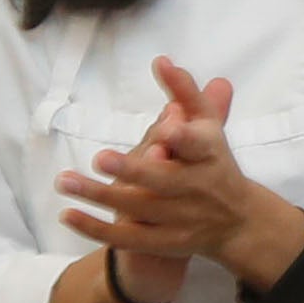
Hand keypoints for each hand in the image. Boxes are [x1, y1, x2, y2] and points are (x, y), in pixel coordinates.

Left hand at [55, 57, 303, 295]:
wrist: (238, 222)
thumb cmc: (214, 162)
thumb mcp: (209, 126)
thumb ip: (186, 93)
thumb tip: (161, 60)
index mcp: (209, 154)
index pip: (198, 145)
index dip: (182, 138)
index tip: (167, 127)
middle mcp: (197, 187)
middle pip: (163, 181)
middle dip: (133, 170)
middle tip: (99, 157)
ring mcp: (180, 218)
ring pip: (137, 207)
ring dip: (100, 195)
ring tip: (65, 180)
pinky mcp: (164, 242)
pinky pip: (126, 237)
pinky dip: (96, 229)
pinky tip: (67, 214)